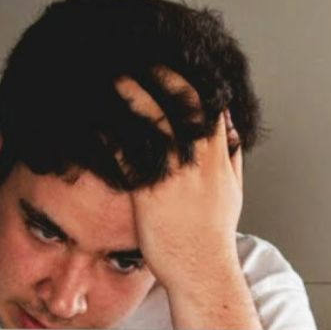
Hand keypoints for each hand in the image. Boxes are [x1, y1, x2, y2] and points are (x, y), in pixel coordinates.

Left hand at [115, 68, 245, 299]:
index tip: (174, 62)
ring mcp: (175, 176)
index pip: (210, 106)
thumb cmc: (213, 237)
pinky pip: (130, 154)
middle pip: (184, 103)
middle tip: (141, 57)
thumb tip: (232, 132)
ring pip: (156, 121)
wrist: (203, 271)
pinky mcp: (150, 193)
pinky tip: (98, 119)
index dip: (191, 80)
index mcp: (219, 158)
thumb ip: (231, 158)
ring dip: (134, 94)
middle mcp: (199, 162)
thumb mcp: (232, 192)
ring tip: (114, 76)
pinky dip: (114, 133)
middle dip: (163, 76)